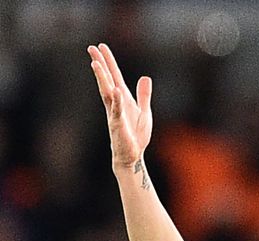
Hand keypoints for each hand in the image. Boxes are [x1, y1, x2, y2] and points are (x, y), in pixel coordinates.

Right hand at [87, 43, 152, 169]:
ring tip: (95, 63)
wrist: (133, 155)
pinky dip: (116, 100)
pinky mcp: (117, 124)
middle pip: (107, 80)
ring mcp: (114, 113)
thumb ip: (144, 95)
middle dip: (100, 64)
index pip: (115, 76)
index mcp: (123, 99)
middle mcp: (115, 103)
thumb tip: (145, 77)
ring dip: (102, 78)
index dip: (109, 62)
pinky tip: (115, 89)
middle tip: (91, 47)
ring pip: (107, 92)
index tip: (101, 47)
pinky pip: (117, 110)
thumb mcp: (144, 111)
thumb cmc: (136, 135)